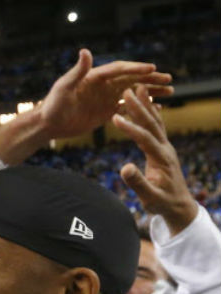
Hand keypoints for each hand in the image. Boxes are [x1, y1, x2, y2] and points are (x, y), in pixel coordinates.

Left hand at [38, 49, 172, 139]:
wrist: (48, 124)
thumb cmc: (53, 104)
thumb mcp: (64, 87)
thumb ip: (77, 71)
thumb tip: (85, 51)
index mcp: (95, 76)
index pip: (120, 69)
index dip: (136, 68)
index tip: (152, 68)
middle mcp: (103, 85)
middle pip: (131, 79)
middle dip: (150, 78)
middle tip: (168, 78)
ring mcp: (106, 98)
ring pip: (133, 92)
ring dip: (151, 91)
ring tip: (170, 92)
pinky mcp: (106, 111)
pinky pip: (128, 108)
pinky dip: (142, 108)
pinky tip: (156, 109)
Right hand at [112, 84, 199, 233]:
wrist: (179, 205)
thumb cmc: (162, 203)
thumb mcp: (149, 197)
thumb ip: (138, 183)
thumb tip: (125, 167)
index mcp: (161, 158)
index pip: (144, 138)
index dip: (130, 127)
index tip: (114, 117)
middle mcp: (166, 149)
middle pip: (152, 123)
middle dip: (139, 106)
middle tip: (127, 90)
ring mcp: (166, 148)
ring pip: (155, 122)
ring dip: (146, 104)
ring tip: (138, 88)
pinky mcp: (163, 149)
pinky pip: (157, 127)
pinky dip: (151, 113)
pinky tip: (147, 105)